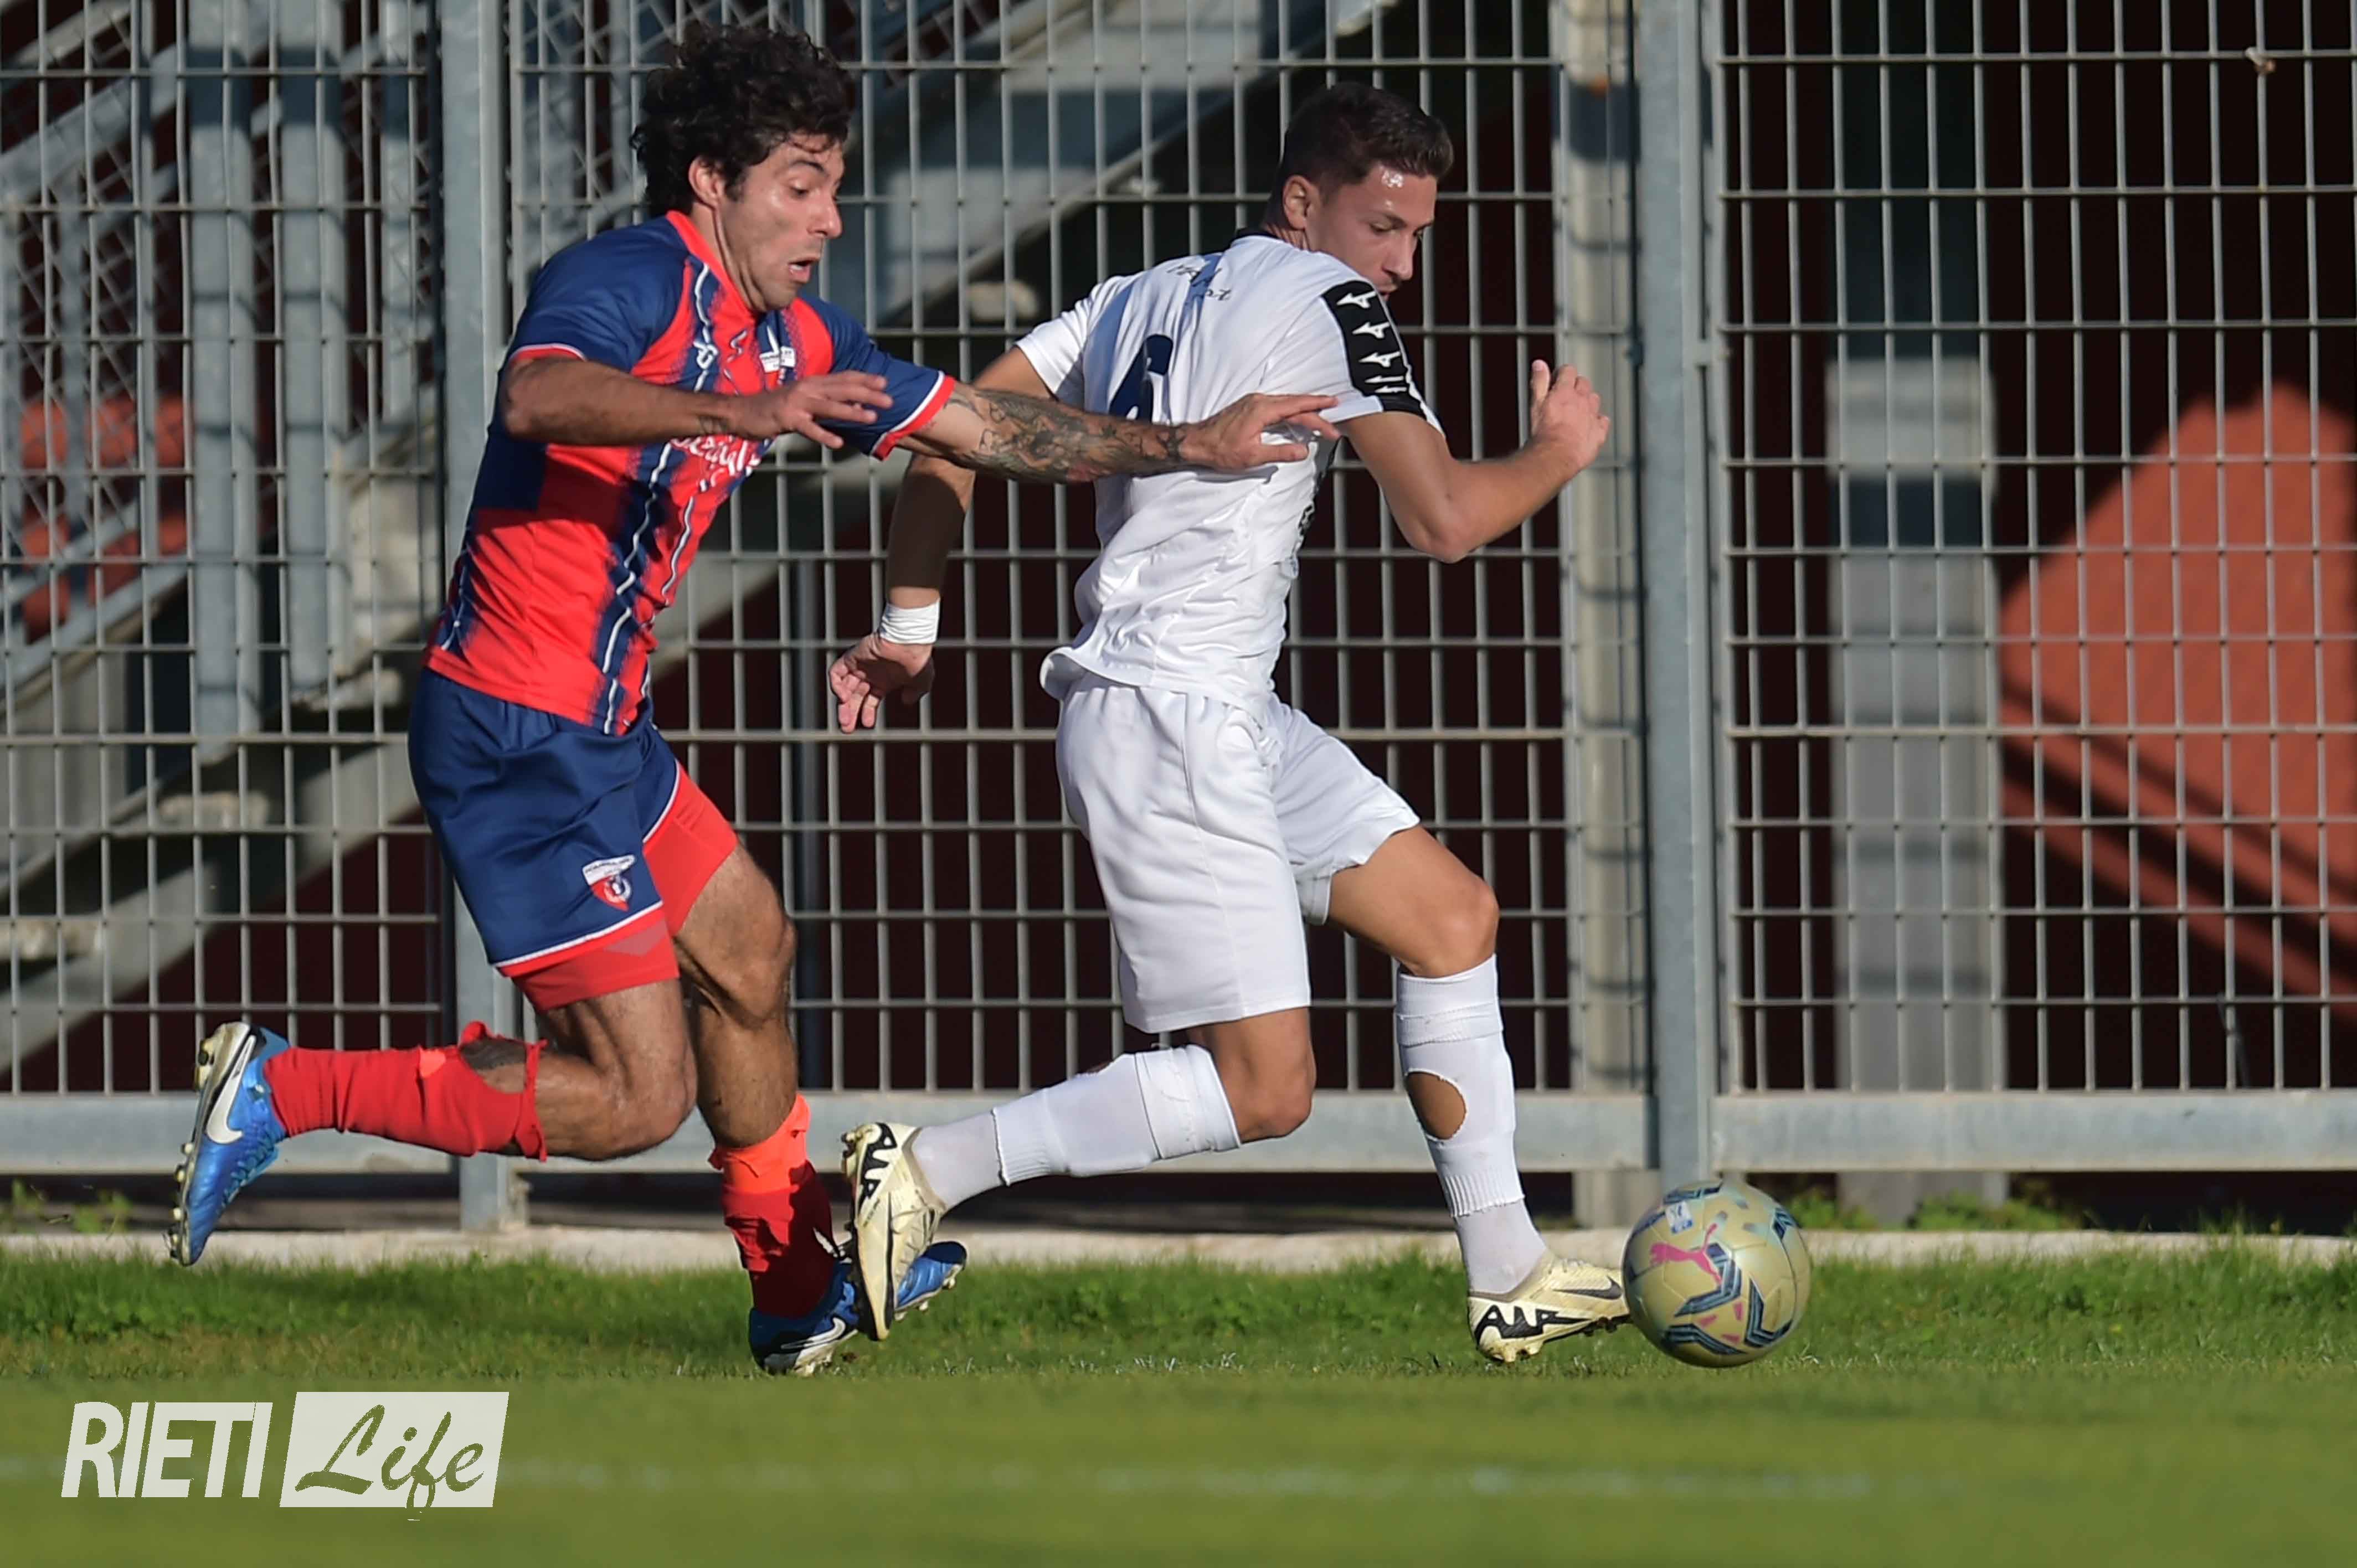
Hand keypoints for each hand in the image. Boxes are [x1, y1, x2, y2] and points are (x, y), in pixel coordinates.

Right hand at [729, 372, 893, 447]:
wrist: (742, 412)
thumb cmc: (775, 408)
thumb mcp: (805, 402)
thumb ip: (829, 403)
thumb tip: (856, 406)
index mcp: (813, 383)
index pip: (844, 378)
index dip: (865, 379)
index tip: (885, 382)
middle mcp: (807, 389)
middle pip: (842, 389)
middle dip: (867, 394)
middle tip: (889, 400)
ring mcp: (797, 403)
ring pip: (829, 406)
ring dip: (851, 412)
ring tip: (871, 417)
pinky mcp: (786, 419)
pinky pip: (808, 428)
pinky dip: (823, 435)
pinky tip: (838, 443)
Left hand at [828, 632, 936, 731]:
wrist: (909, 642)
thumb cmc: (918, 660)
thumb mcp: (921, 682)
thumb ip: (915, 693)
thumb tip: (907, 701)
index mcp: (885, 680)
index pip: (870, 699)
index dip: (867, 712)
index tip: (867, 725)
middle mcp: (871, 674)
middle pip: (855, 696)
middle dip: (850, 713)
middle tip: (847, 728)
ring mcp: (860, 666)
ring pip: (844, 687)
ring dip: (842, 704)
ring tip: (844, 719)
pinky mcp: (851, 657)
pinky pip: (836, 672)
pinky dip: (836, 685)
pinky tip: (843, 697)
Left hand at [1177, 393, 1342, 469]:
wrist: (1196, 442)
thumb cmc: (1219, 449)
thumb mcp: (1253, 456)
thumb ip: (1281, 452)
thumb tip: (1303, 451)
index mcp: (1262, 410)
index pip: (1298, 408)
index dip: (1318, 411)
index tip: (1334, 413)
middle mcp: (1259, 401)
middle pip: (1295, 403)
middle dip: (1317, 411)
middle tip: (1333, 419)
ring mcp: (1253, 402)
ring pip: (1286, 403)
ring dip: (1305, 409)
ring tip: (1322, 415)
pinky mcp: (1249, 406)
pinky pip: (1277, 404)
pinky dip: (1291, 410)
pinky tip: (1297, 416)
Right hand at [1527, 361, 1609, 474]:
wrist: (1556, 456)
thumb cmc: (1544, 433)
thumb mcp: (1535, 403)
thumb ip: (1539, 381)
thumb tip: (1539, 363)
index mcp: (1565, 390)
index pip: (1568, 371)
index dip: (1562, 373)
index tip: (1557, 379)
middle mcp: (1582, 400)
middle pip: (1584, 383)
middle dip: (1576, 386)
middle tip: (1566, 396)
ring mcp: (1592, 415)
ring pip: (1594, 400)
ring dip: (1587, 402)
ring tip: (1577, 411)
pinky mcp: (1599, 432)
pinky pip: (1603, 421)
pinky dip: (1598, 421)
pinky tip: (1591, 426)